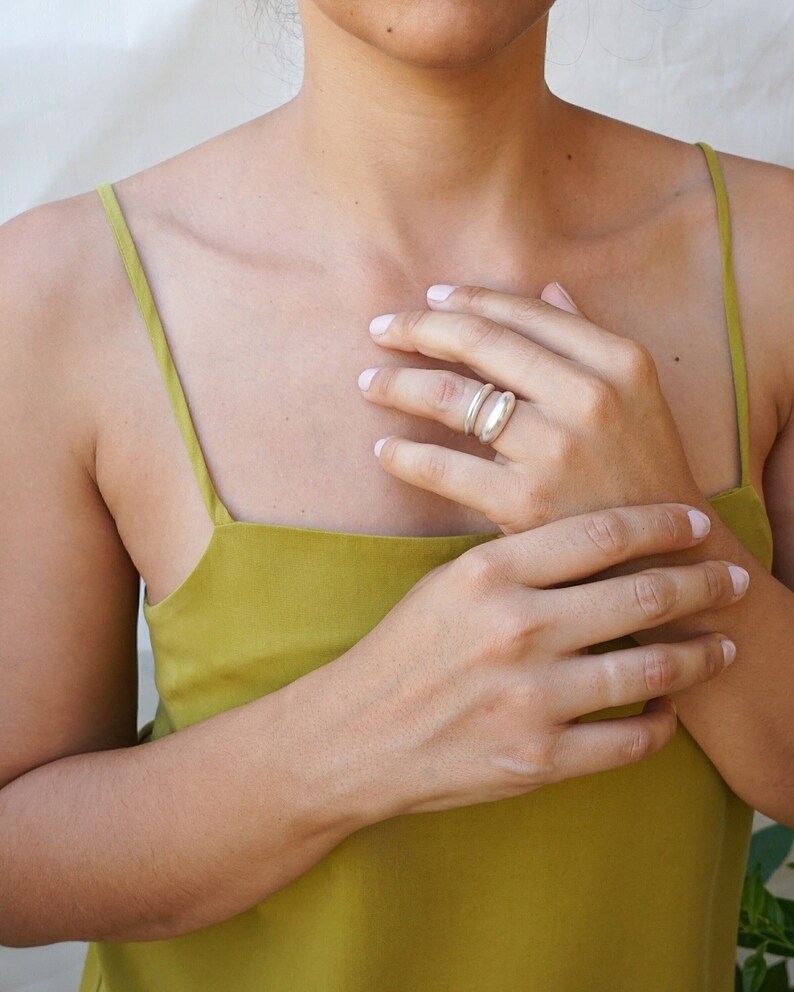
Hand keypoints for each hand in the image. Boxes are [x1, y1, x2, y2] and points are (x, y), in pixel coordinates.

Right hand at [291, 504, 748, 820]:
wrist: (355, 736)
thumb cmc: (401, 652)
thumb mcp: (447, 583)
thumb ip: (518, 561)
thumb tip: (600, 543)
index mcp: (490, 573)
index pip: (601, 533)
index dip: (661, 523)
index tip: (694, 521)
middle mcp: (517, 630)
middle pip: (641, 593)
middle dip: (701, 583)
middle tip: (732, 579)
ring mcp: (532, 699)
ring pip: (651, 668)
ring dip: (700, 656)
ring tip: (723, 646)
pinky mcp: (539, 759)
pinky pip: (630, 740)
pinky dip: (661, 723)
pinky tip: (667, 709)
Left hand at [358, 283, 701, 533]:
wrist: (667, 559)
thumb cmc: (643, 471)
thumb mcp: (637, 394)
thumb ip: (589, 337)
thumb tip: (547, 287)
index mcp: (616, 360)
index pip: (520, 311)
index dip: (465, 300)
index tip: (428, 298)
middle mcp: (588, 396)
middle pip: (478, 342)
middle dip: (416, 328)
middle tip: (379, 329)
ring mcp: (556, 450)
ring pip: (452, 397)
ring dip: (398, 383)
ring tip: (370, 382)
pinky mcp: (525, 503)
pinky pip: (445, 469)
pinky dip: (404, 455)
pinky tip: (383, 448)